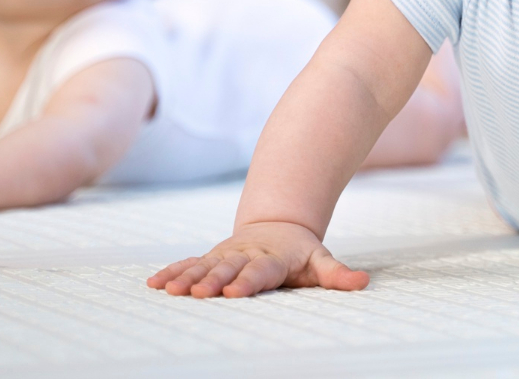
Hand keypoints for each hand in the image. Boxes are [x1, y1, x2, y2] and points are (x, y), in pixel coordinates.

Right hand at [147, 221, 369, 297]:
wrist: (278, 224)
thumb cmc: (301, 252)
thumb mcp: (321, 261)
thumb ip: (338, 274)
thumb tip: (364, 282)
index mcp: (272, 258)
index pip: (260, 271)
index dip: (248, 281)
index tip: (234, 291)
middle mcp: (244, 256)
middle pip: (227, 269)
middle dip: (211, 282)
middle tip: (198, 295)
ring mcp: (225, 256)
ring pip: (203, 266)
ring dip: (185, 279)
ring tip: (168, 291)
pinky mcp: (210, 257)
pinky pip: (188, 264)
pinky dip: (172, 273)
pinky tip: (154, 284)